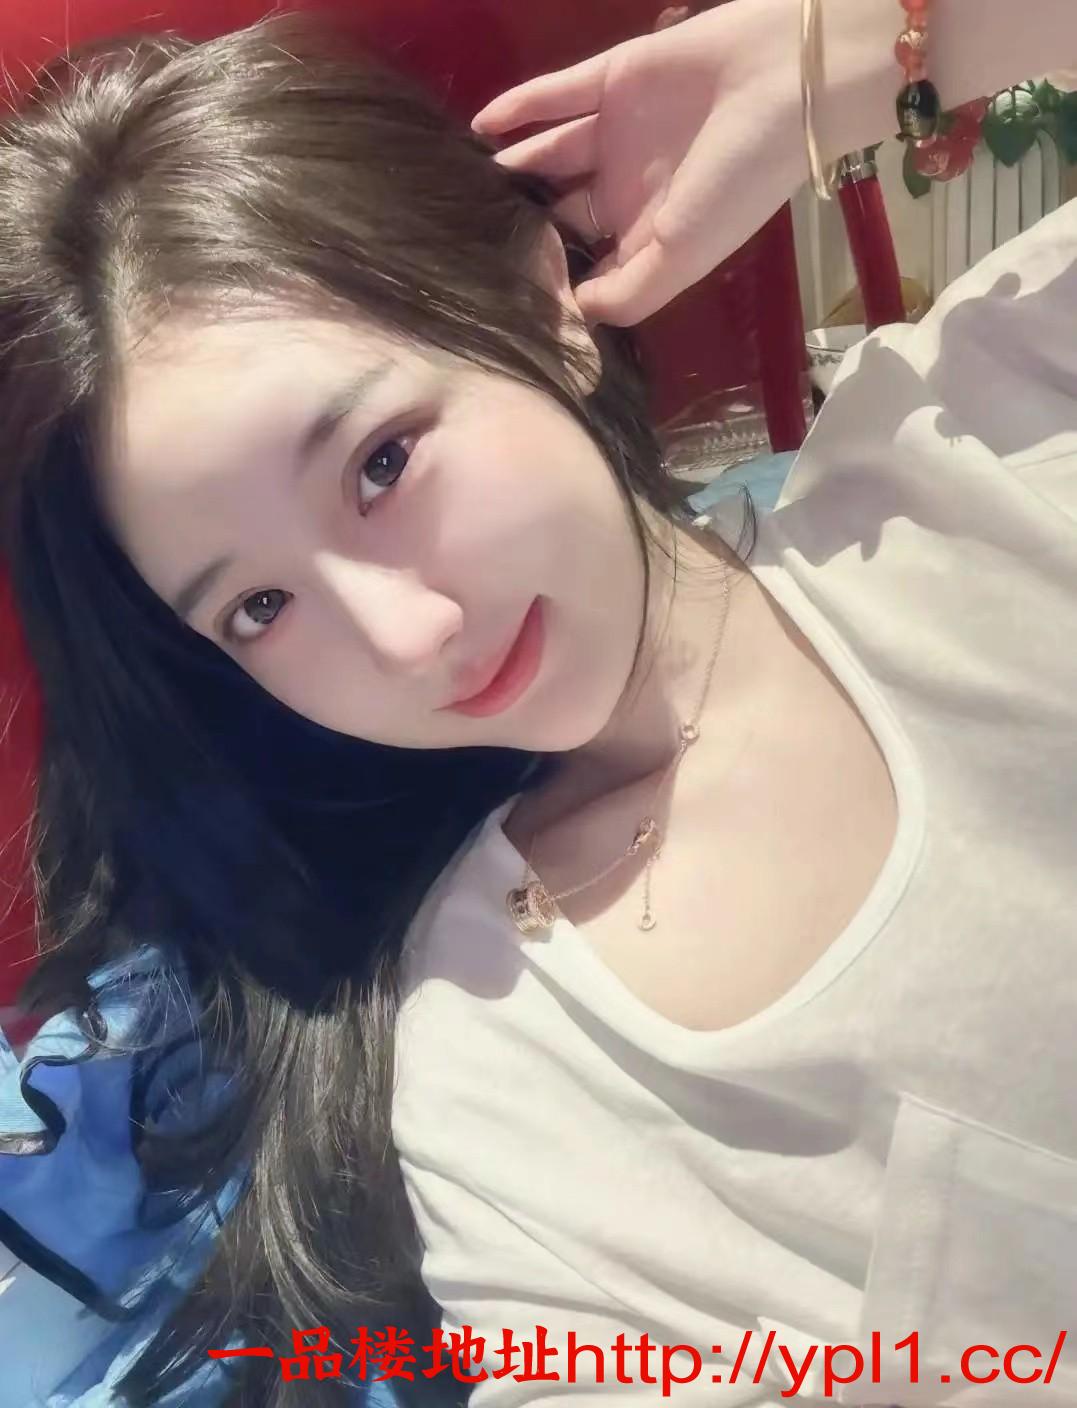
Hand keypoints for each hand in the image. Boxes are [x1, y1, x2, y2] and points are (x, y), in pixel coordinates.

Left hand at [471, 0, 809, 327]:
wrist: (784, 82)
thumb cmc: (736, 182)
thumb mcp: (683, 258)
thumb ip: (628, 295)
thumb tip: (572, 316)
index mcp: (649, 236)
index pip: (587, 263)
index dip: (552, 276)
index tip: (505, 292)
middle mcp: (629, 189)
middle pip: (561, 211)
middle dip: (523, 223)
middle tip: (470, 237)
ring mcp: (618, 133)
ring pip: (550, 152)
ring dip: (514, 166)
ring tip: (467, 184)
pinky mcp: (612, 80)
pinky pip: (555, 95)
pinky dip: (518, 107)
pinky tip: (482, 126)